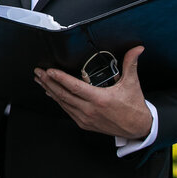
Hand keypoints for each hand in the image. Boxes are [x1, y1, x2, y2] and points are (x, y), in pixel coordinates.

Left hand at [35, 46, 152, 138]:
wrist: (138, 128)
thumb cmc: (133, 107)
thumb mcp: (132, 84)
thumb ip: (131, 64)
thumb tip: (137, 49)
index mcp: (100, 99)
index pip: (75, 87)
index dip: (60, 78)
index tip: (49, 70)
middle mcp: (90, 110)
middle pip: (63, 95)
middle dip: (48, 82)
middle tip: (38, 72)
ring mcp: (86, 118)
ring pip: (63, 103)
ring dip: (50, 90)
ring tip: (40, 80)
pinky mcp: (84, 123)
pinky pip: (67, 110)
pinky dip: (58, 101)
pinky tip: (51, 93)